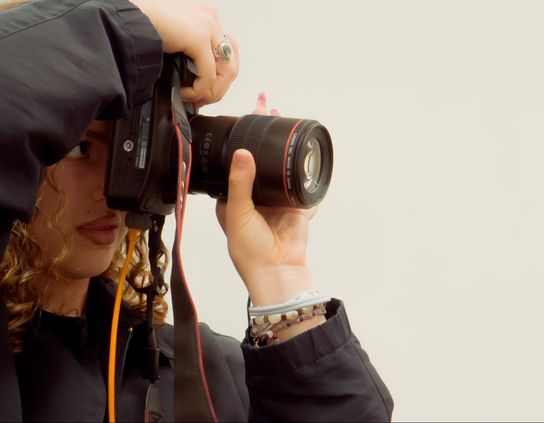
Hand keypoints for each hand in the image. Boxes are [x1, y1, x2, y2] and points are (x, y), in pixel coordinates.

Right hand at [129, 0, 238, 107]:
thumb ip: (189, 51)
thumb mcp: (174, 39)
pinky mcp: (198, 36)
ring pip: (227, 71)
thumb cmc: (140, 28)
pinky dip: (198, 90)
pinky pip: (209, 74)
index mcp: (205, 16)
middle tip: (200, 101)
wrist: (123, 20)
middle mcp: (210, 17)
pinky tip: (184, 93)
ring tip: (193, 99)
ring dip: (211, 92)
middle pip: (232, 63)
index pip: (228, 51)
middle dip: (218, 88)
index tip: (203, 93)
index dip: (219, 77)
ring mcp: (207, 25)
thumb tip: (196, 78)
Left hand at [216, 94, 317, 307]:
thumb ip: (240, 182)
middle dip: (266, 138)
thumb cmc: (249, 252)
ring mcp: (277, 201)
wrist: (276, 270)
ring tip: (288, 126)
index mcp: (234, 198)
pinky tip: (308, 157)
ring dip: (286, 150)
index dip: (241, 141)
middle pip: (261, 161)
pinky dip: (308, 175)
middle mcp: (255, 197)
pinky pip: (304, 188)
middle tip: (268, 111)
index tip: (246, 118)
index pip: (237, 163)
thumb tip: (242, 154)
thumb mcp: (237, 213)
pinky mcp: (297, 208)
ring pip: (283, 170)